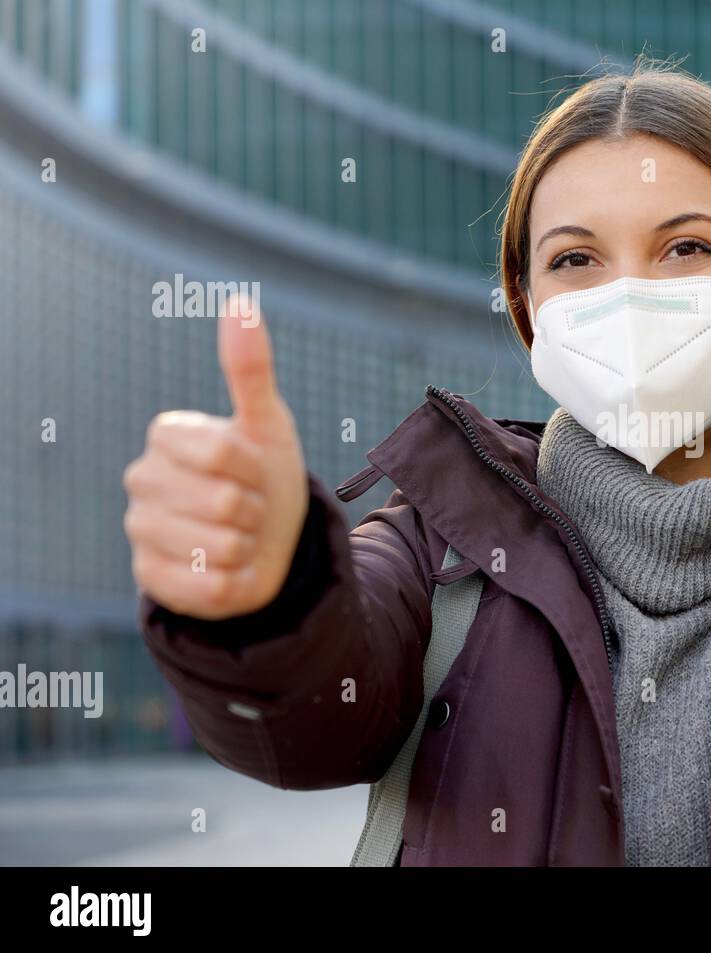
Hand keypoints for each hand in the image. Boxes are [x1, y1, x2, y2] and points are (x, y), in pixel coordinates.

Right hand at [123, 299, 308, 619]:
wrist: (266, 541)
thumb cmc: (264, 474)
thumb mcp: (266, 422)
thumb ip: (250, 367)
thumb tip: (240, 301)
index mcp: (166, 435)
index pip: (220, 451)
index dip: (253, 465)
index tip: (252, 467)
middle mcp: (141, 480)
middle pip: (222, 502)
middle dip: (254, 509)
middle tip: (249, 506)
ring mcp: (140, 532)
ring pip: (217, 547)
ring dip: (247, 546)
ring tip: (239, 536)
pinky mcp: (151, 581)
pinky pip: (210, 588)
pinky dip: (236, 582)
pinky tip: (229, 568)